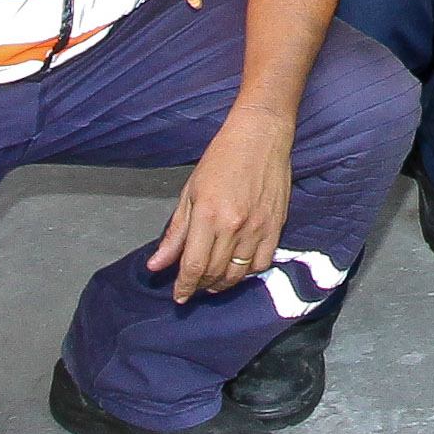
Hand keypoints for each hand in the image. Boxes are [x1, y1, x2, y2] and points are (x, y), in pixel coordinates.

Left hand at [148, 105, 290, 303]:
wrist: (260, 137)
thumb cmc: (222, 158)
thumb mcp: (189, 193)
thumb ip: (175, 233)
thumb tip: (157, 264)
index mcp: (207, 215)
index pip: (192, 266)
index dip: (184, 287)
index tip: (179, 296)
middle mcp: (233, 225)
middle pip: (214, 273)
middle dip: (200, 286)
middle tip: (193, 286)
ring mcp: (257, 227)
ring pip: (238, 273)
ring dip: (222, 283)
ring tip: (213, 281)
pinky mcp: (276, 225)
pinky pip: (262, 262)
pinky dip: (248, 272)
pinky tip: (238, 267)